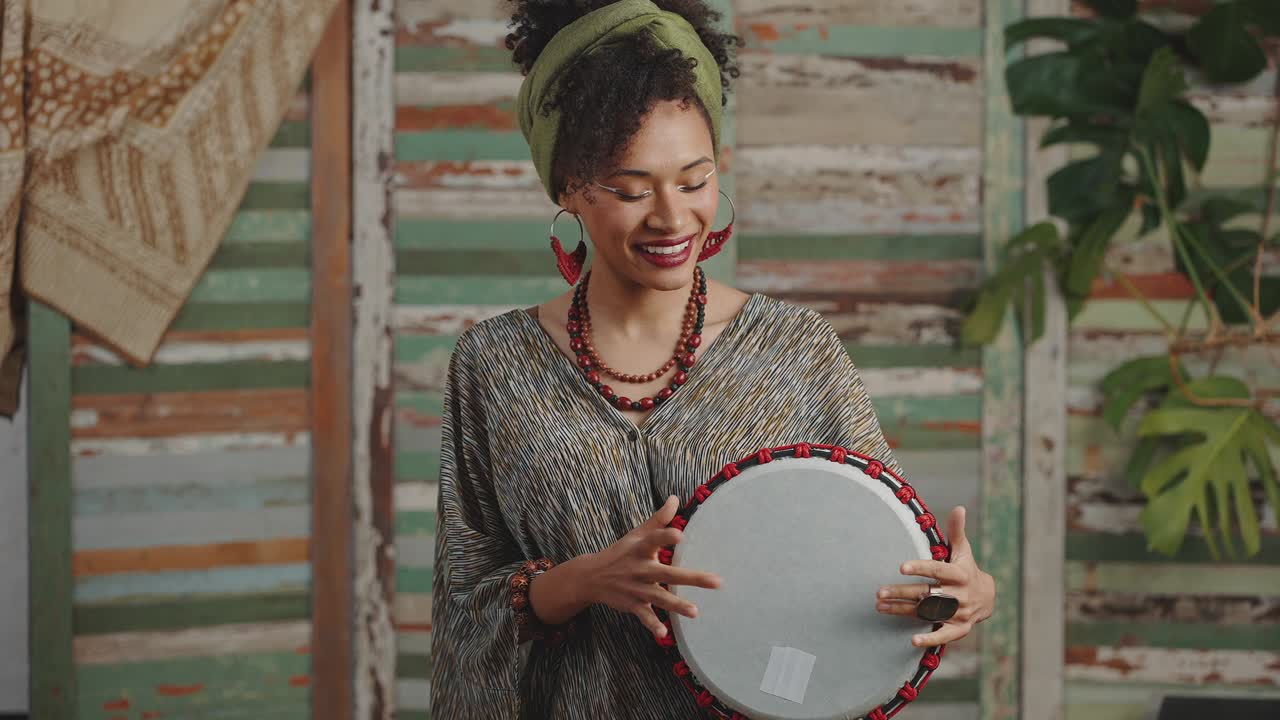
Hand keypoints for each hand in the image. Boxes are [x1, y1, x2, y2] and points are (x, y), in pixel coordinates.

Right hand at [581, 495, 721, 639]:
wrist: (591, 577)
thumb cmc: (621, 552)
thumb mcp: (637, 534)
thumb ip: (659, 520)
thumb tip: (675, 499)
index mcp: (641, 548)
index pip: (654, 539)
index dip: (665, 536)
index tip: (679, 534)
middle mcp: (640, 568)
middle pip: (668, 573)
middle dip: (692, 577)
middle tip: (716, 582)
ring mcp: (636, 588)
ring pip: (659, 597)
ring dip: (677, 605)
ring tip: (695, 612)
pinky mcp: (632, 604)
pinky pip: (644, 616)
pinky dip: (652, 625)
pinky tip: (664, 634)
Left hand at [874, 506, 994, 647]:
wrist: (988, 597)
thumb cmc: (968, 569)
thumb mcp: (964, 550)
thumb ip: (957, 531)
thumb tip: (958, 507)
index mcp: (960, 574)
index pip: (938, 570)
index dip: (921, 568)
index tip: (901, 567)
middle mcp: (959, 595)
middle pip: (927, 594)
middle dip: (903, 593)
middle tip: (879, 591)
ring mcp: (959, 613)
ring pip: (927, 612)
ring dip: (903, 611)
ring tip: (879, 606)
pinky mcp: (959, 628)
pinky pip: (944, 635)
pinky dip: (930, 639)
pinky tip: (912, 640)